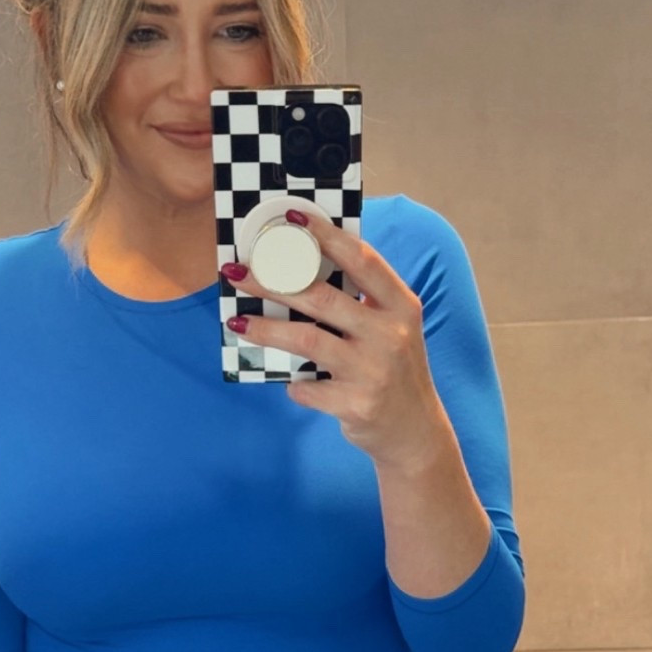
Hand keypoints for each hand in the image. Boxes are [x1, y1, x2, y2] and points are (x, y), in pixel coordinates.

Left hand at [229, 209, 447, 469]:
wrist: (415, 431)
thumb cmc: (393, 369)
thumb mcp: (392, 328)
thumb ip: (361, 301)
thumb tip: (301, 269)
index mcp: (400, 306)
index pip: (361, 260)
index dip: (326, 237)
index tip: (292, 220)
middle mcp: (390, 334)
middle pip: (321, 298)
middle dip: (273, 281)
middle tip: (238, 272)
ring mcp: (373, 370)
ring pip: (306, 340)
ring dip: (266, 330)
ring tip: (236, 323)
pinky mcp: (356, 404)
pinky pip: (307, 387)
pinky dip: (293, 384)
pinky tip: (289, 382)